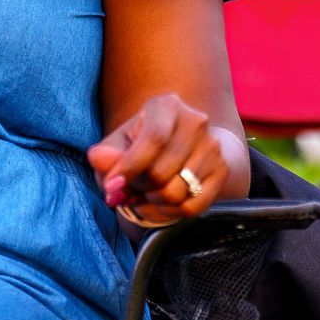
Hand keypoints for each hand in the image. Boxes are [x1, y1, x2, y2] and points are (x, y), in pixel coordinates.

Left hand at [86, 93, 227, 226]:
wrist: (183, 147)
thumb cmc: (141, 145)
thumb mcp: (119, 144)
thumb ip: (106, 153)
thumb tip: (98, 158)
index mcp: (166, 106)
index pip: (153, 139)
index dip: (130, 167)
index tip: (112, 187)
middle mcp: (195, 121)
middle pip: (161, 172)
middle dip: (138, 188)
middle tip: (130, 188)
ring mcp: (212, 147)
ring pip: (176, 193)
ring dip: (152, 202)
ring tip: (143, 195)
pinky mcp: (222, 171)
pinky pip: (192, 207)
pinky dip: (169, 213)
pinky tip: (159, 205)